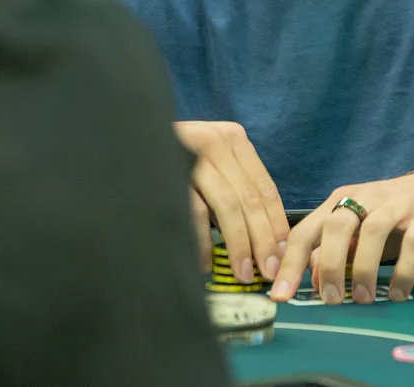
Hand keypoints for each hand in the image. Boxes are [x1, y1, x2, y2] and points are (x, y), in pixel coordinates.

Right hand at [176, 121, 289, 285]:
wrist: (130, 144)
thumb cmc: (174, 158)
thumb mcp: (212, 162)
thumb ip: (236, 187)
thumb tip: (265, 238)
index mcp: (233, 140)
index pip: (265, 187)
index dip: (277, 223)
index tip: (284, 253)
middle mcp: (217, 143)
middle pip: (250, 199)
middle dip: (263, 240)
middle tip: (269, 271)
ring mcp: (193, 156)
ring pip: (228, 206)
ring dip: (239, 245)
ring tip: (244, 273)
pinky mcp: (170, 173)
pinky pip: (195, 212)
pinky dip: (204, 241)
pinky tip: (205, 264)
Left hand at [269, 163, 413, 305]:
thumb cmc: (398, 214)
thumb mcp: (361, 230)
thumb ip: (337, 252)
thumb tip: (311, 283)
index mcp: (342, 201)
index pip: (305, 229)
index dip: (289, 262)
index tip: (279, 295)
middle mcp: (366, 197)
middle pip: (335, 225)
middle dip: (327, 265)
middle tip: (330, 300)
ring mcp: (398, 203)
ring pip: (372, 231)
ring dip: (364, 269)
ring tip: (363, 300)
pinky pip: (413, 243)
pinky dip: (403, 271)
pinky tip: (398, 294)